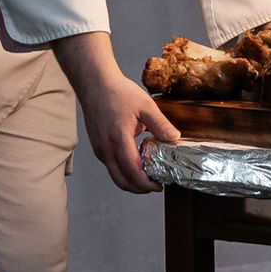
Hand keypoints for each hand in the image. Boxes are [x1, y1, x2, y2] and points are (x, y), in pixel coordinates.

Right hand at [53, 31, 181, 192]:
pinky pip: (110, 166)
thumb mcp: (145, 105)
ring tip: (147, 176)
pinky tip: (136, 162)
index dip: (146, 184)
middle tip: (154, 186)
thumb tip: (175, 138)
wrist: (95, 83)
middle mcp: (105, 148)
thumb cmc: (118, 92)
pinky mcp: (97, 146)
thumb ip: (161, 124)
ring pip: (114, 175)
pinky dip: (123, 171)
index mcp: (118, 139)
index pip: (132, 172)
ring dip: (130, 180)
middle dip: (139, 188)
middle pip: (121, 181)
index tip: (159, 185)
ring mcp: (99, 148)